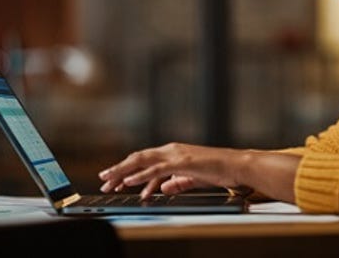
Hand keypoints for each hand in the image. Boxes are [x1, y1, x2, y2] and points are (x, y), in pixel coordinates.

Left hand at [98, 142, 241, 197]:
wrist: (235, 165)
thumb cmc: (218, 170)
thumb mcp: (192, 178)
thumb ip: (177, 181)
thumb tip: (163, 188)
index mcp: (173, 153)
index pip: (144, 160)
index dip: (127, 169)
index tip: (113, 180)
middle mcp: (171, 150)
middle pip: (138, 158)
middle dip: (118, 169)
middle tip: (103, 180)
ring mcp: (176, 154)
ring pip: (142, 161)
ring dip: (123, 171)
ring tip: (109, 181)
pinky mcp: (181, 162)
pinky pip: (156, 169)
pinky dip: (140, 176)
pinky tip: (129, 181)